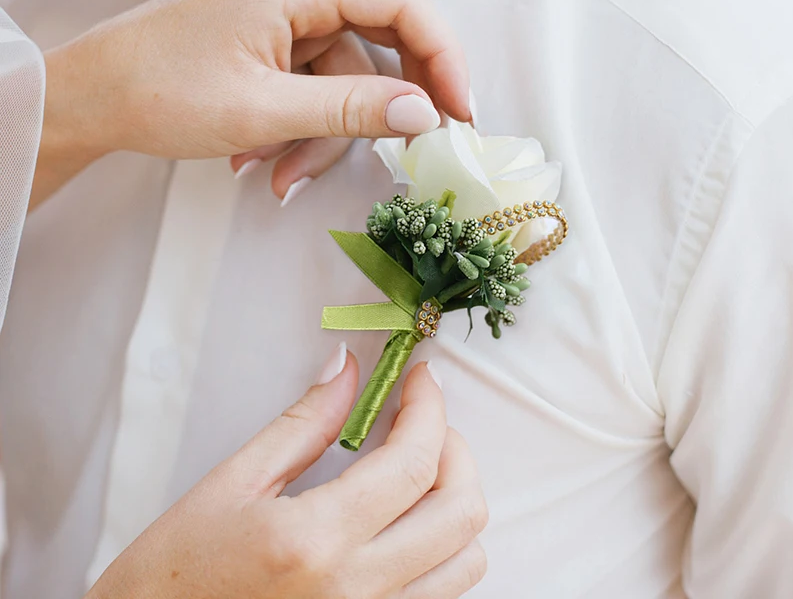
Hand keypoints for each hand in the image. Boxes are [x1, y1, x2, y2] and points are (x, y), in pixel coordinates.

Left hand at [35, 0, 469, 206]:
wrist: (90, 97)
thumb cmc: (162, 92)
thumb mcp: (266, 109)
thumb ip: (353, 108)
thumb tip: (427, 113)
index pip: (403, 3)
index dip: (443, 57)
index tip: (460, 114)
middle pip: (378, 42)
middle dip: (381, 106)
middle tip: (406, 153)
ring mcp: (283, 16)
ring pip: (341, 79)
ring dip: (320, 136)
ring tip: (277, 177)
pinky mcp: (270, 43)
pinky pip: (310, 86)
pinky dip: (298, 129)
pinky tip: (261, 161)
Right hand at [86, 353, 487, 598]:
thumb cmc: (172, 577)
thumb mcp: (232, 484)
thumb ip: (303, 424)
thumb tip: (346, 371)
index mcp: (315, 542)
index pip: (413, 462)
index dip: (428, 407)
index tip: (421, 379)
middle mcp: (357, 594)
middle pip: (461, 512)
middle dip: (455, 448)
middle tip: (420, 418)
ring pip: (465, 559)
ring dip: (454, 498)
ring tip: (414, 467)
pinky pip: (441, 593)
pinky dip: (441, 546)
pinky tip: (404, 519)